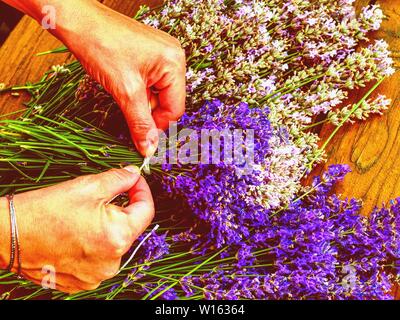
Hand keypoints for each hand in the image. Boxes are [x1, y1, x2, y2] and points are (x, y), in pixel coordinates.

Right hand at [0, 166, 154, 292]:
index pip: (146, 210)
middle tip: (99, 198)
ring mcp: (96, 275)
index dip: (141, 191)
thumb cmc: (45, 211)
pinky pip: (98, 258)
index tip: (134, 181)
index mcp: (118, 237)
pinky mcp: (82, 281)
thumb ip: (119, 178)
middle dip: (120, 209)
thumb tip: (134, 174)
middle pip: (129, 227)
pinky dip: (93, 243)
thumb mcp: (88, 186)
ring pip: (113, 242)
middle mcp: (111, 262)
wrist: (6, 235)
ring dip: (106, 227)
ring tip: (81, 218)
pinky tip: (75, 234)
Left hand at [56, 1, 186, 156]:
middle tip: (128, 108)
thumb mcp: (125, 91)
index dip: (158, 125)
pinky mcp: (151, 55)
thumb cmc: (101, 45)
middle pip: (168, 101)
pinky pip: (151, 83)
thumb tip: (149, 149)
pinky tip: (124, 83)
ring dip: (141, 100)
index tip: (142, 135)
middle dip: (148, 110)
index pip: (175, 108)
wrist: (79, 21)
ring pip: (158, 94)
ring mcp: (162, 55)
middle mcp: (173, 57)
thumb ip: (140, 123)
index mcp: (174, 63)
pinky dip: (138, 90)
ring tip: (123, 89)